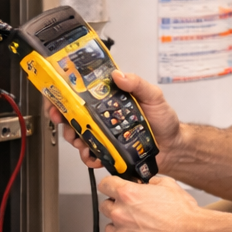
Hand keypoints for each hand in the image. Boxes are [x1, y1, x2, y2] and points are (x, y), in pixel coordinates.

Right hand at [48, 70, 182, 171]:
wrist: (173, 148)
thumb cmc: (164, 121)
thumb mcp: (154, 96)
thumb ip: (138, 84)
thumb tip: (119, 75)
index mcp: (111, 100)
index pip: (83, 93)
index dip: (66, 93)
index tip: (58, 95)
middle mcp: (104, 116)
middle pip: (74, 114)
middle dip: (63, 117)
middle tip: (61, 119)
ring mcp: (104, 134)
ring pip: (78, 135)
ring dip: (74, 137)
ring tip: (80, 139)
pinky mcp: (108, 151)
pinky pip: (91, 154)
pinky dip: (88, 156)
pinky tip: (93, 155)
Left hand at [97, 173, 206, 231]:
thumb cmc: (184, 214)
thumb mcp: (169, 185)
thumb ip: (151, 182)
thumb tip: (147, 184)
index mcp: (128, 194)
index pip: (105, 185)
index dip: (110, 184)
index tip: (112, 187)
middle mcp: (121, 214)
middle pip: (105, 206)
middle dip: (116, 205)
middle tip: (131, 209)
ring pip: (110, 228)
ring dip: (119, 226)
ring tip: (136, 227)